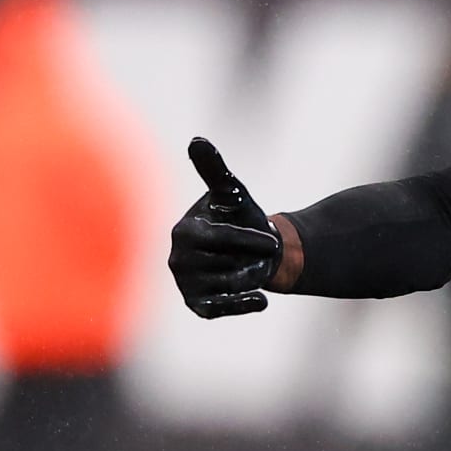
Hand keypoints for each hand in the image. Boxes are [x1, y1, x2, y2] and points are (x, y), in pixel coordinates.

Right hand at [168, 137, 280, 317]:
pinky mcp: (198, 304)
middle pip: (223, 263)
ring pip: (227, 285)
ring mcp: (186, 283)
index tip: (272, 239)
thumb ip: (215, 169)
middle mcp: (178, 259)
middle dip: (250, 257)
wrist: (256, 250)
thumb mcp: (231, 192)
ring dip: (249, 276)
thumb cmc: (240, 216)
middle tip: (264, 250)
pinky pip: (217, 310)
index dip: (247, 239)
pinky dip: (240, 306)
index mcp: (184, 230)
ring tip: (251, 264)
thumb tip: (196, 140)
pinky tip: (262, 301)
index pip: (217, 238)